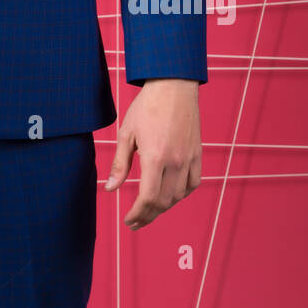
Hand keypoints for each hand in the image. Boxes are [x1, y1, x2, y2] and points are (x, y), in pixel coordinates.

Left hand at [104, 78, 201, 229]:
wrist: (173, 86)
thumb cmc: (146, 107)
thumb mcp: (126, 133)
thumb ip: (120, 164)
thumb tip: (110, 189)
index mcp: (154, 157)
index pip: (147, 198)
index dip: (137, 214)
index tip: (128, 221)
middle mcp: (175, 162)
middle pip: (163, 202)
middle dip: (148, 216)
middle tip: (135, 221)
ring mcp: (189, 159)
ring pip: (178, 196)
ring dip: (163, 207)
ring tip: (149, 210)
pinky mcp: (197, 155)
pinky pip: (192, 184)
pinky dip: (181, 194)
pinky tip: (170, 194)